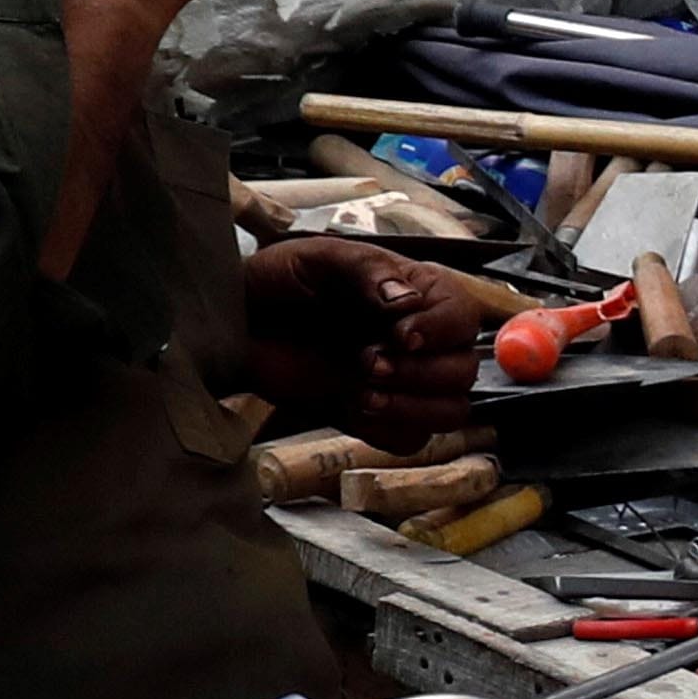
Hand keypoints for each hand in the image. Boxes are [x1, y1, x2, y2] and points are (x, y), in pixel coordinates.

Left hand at [242, 237, 499, 439]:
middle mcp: (418, 340)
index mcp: (415, 294)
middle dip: (420, 373)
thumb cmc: (277, 283)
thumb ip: (364, 269)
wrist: (234, 326)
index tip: (400, 334)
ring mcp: (401, 383)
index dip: (441, 330)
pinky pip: (410, 439)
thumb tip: (405, 299)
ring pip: (449, 410)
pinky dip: (388, 430)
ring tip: (363, 394)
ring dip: (413, 407)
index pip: (462, 316)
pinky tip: (352, 408)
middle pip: (463, 369)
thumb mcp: (317, 259)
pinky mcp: (377, 417)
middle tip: (367, 363)